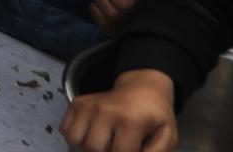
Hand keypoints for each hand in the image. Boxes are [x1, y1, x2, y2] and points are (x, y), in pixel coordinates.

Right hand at [60, 69, 176, 151]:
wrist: (142, 88)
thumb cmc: (155, 115)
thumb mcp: (167, 136)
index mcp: (130, 120)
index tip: (131, 150)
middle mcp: (105, 111)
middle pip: (94, 149)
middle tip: (118, 147)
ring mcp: (88, 105)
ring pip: (76, 140)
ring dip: (88, 147)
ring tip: (104, 143)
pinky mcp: (77, 102)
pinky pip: (65, 130)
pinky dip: (76, 137)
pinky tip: (92, 134)